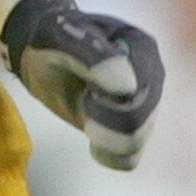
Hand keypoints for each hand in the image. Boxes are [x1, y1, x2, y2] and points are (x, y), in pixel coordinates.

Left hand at [0, 0, 163, 170]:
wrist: (43, 53)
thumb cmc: (52, 41)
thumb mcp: (61, 37)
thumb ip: (95, 57)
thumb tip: (127, 90)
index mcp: (142, 48)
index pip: (136, 93)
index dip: (105, 98)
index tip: (87, 84)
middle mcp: (152, 76)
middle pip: (139, 122)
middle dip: (102, 118)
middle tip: (84, 98)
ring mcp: (146, 104)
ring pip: (134, 143)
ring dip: (102, 134)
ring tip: (87, 110)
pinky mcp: (135, 128)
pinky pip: (128, 158)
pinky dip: (106, 151)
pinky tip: (92, 130)